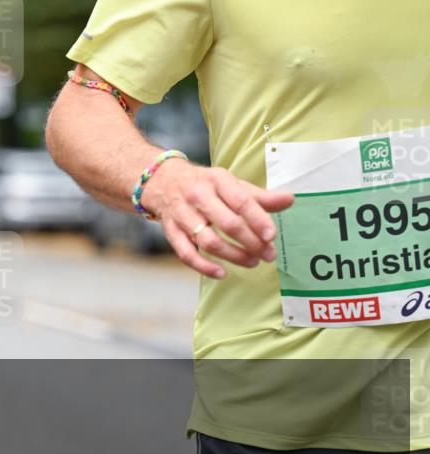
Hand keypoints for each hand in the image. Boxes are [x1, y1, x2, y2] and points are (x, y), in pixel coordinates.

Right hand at [141, 161, 293, 278]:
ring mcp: (182, 214)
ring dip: (233, 256)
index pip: (241, 201)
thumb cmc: (206, 185)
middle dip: (251, 242)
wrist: (164, 181)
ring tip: (252, 262)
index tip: (272, 236)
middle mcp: (197, 195)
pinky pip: (186, 253)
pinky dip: (204, 267)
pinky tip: (222, 273)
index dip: (258, 220)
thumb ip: (260, 196)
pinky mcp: (171, 231)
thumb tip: (290, 200)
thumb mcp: (231, 184)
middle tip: (268, 254)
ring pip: (208, 241)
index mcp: (216, 180)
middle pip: (227, 223)